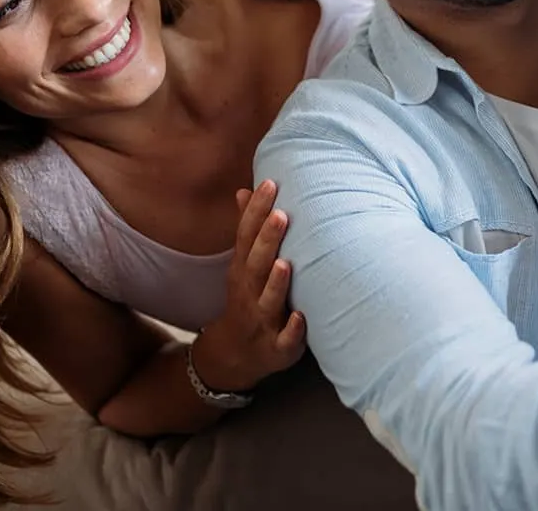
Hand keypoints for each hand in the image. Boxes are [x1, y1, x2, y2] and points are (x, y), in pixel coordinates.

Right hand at [191, 181, 306, 393]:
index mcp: (244, 270)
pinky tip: (301, 317)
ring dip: (276, 284)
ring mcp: (262, 320)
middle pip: (255, 265)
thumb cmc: (248, 298)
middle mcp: (249, 292)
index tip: (270, 183)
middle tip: (281, 214)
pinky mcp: (276, 347)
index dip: (256, 211)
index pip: (246, 237)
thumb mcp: (243, 265)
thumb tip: (245, 190)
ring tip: (285, 263)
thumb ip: (247, 229)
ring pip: (267, 301)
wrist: (235, 354)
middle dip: (267, 240)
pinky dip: (292, 330)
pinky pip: (284, 340)